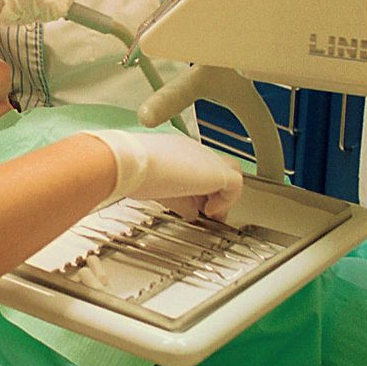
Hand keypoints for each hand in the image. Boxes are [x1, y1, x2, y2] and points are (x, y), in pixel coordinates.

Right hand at [82, 130, 241, 220]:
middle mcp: (195, 151)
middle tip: (207, 214)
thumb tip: (191, 214)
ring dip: (223, 197)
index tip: (195, 205)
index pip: (199, 168)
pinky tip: (209, 211)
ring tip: (211, 214)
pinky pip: (236, 185)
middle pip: (218, 170)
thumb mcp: (160, 190)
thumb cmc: (134, 172)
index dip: (200, 189)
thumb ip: (179, 200)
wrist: (130, 161)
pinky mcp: (217, 171)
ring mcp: (207, 158)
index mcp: (179, 151)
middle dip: (215, 194)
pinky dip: (225, 202)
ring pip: (231, 173)